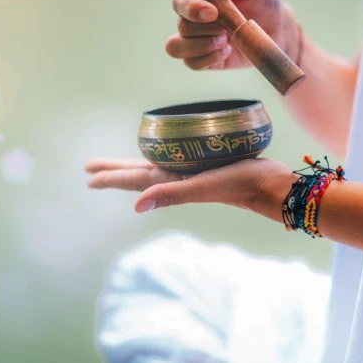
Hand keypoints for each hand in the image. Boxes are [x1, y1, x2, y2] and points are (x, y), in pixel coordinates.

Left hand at [85, 157, 293, 219]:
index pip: (134, 179)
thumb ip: (171, 194)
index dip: (111, 177)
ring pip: (153, 168)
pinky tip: (164, 156)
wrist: (273, 187)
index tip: (89, 176)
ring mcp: (192, 173)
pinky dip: (161, 158)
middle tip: (90, 169)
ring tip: (117, 165)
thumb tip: (136, 206)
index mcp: (173, 182)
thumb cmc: (240, 183)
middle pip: (138, 174)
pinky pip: (174, 161)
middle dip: (114, 172)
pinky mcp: (207, 165)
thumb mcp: (203, 187)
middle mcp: (179, 178)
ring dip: (133, 166)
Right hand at [165, 0, 299, 70]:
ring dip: (200, 45)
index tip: (214, 11)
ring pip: (176, 45)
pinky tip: (225, 52)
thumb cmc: (263, 4)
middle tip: (225, 28)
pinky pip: (190, 63)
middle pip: (180, 19)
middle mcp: (192, 12)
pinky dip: (207, 59)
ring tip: (224, 41)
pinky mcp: (200, 57)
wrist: (277, 31)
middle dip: (201, 27)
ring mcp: (194, 37)